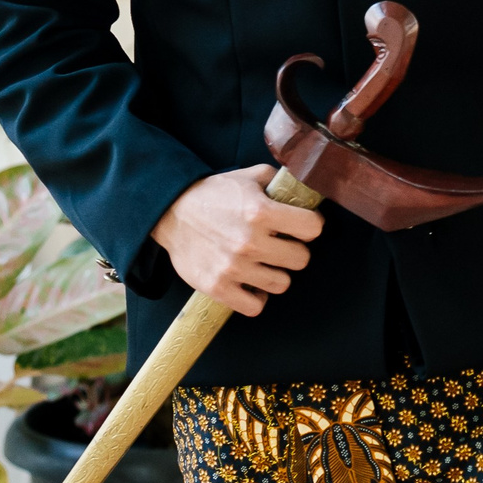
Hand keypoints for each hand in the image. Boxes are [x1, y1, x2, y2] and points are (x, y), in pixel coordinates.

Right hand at [151, 166, 323, 315]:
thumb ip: (280, 180)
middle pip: (301, 260)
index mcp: (261, 212)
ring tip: (265, 262)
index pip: (312, 228)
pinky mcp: (218, 287)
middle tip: (281, 245)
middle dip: (295, 250)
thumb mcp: (249, 176)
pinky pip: (255, 307)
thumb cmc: (214, 194)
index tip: (301, 226)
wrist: (170, 212)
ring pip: (281, 284)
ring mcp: (234, 268)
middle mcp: (250, 242)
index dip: (310, 226)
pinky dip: (257, 298)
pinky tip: (252, 283)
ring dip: (276, 273)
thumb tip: (307, 186)